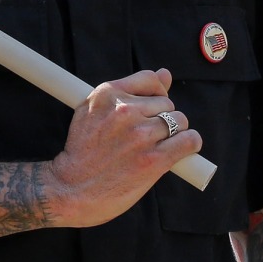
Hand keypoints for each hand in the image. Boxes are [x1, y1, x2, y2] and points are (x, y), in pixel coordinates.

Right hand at [43, 68, 202, 228]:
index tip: (152, 108)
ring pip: (180, 122)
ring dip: (175, 133)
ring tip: (158, 145)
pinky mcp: (154, 159)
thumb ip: (129, 91)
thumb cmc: (84, 151)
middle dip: (163, 118)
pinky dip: (190, 144)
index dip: (156, 93)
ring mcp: (140, 135)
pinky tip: (181, 150)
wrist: (72, 188)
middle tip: (148, 135)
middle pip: (166, 104)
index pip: (150, 79)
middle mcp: (124, 110)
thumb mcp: (92, 111)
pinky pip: (189, 141)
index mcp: (107, 94)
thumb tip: (166, 73)